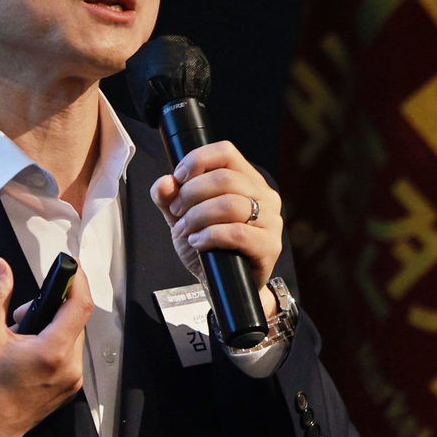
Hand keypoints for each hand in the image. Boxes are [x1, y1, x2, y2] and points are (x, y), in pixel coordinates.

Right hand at [0, 257, 92, 436]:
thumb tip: (0, 266)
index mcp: (53, 351)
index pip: (80, 305)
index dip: (76, 280)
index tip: (67, 266)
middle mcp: (70, 367)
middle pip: (74, 320)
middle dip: (51, 308)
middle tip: (19, 316)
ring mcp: (71, 381)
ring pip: (71, 338)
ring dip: (50, 328)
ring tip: (18, 338)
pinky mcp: (67, 391)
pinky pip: (68, 356)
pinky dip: (52, 346)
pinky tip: (26, 354)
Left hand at [150, 141, 282, 317]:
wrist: (224, 285)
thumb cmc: (210, 246)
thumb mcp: (182, 217)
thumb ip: (169, 198)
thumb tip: (165, 183)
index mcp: (246, 179)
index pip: (226, 152)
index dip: (198, 160)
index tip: (179, 177)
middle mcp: (263, 195)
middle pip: (224, 178)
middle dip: (191, 194)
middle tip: (177, 212)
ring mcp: (271, 220)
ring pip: (231, 204)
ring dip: (199, 216)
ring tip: (186, 229)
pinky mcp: (269, 246)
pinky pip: (238, 233)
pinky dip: (210, 236)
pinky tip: (198, 242)